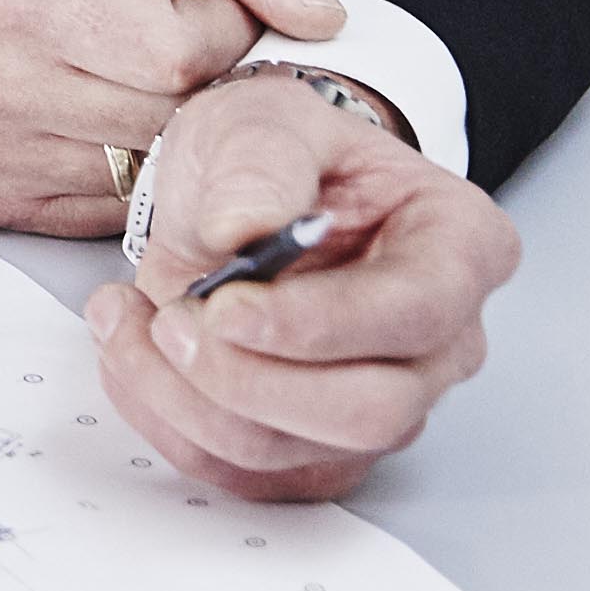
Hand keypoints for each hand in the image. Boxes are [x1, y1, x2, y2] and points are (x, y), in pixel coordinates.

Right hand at [0, 0, 330, 234]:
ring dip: (163, 125)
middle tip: (166, 31)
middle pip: (167, 121)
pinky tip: (95, 109)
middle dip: (197, 79)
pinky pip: (105, 209)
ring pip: (144, 173)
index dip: (221, 24)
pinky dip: (122, 164)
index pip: (185, 56)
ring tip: (126, 65)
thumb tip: (318, 18)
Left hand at [81, 68, 522, 499]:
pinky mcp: (318, 447)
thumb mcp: (263, 119)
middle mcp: (440, 344)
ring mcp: (384, 405)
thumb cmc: (276, 158)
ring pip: (295, 451)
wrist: (236, 200)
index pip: (413, 313)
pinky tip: (136, 355)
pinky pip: (242, 471)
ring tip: (130, 320)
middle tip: (171, 320)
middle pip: (370, 410)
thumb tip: (244, 225)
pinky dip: (168, 420)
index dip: (317, 323)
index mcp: (460, 248)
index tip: (226, 305)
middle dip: (247, 379)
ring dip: (185, 398)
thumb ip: (259, 160)